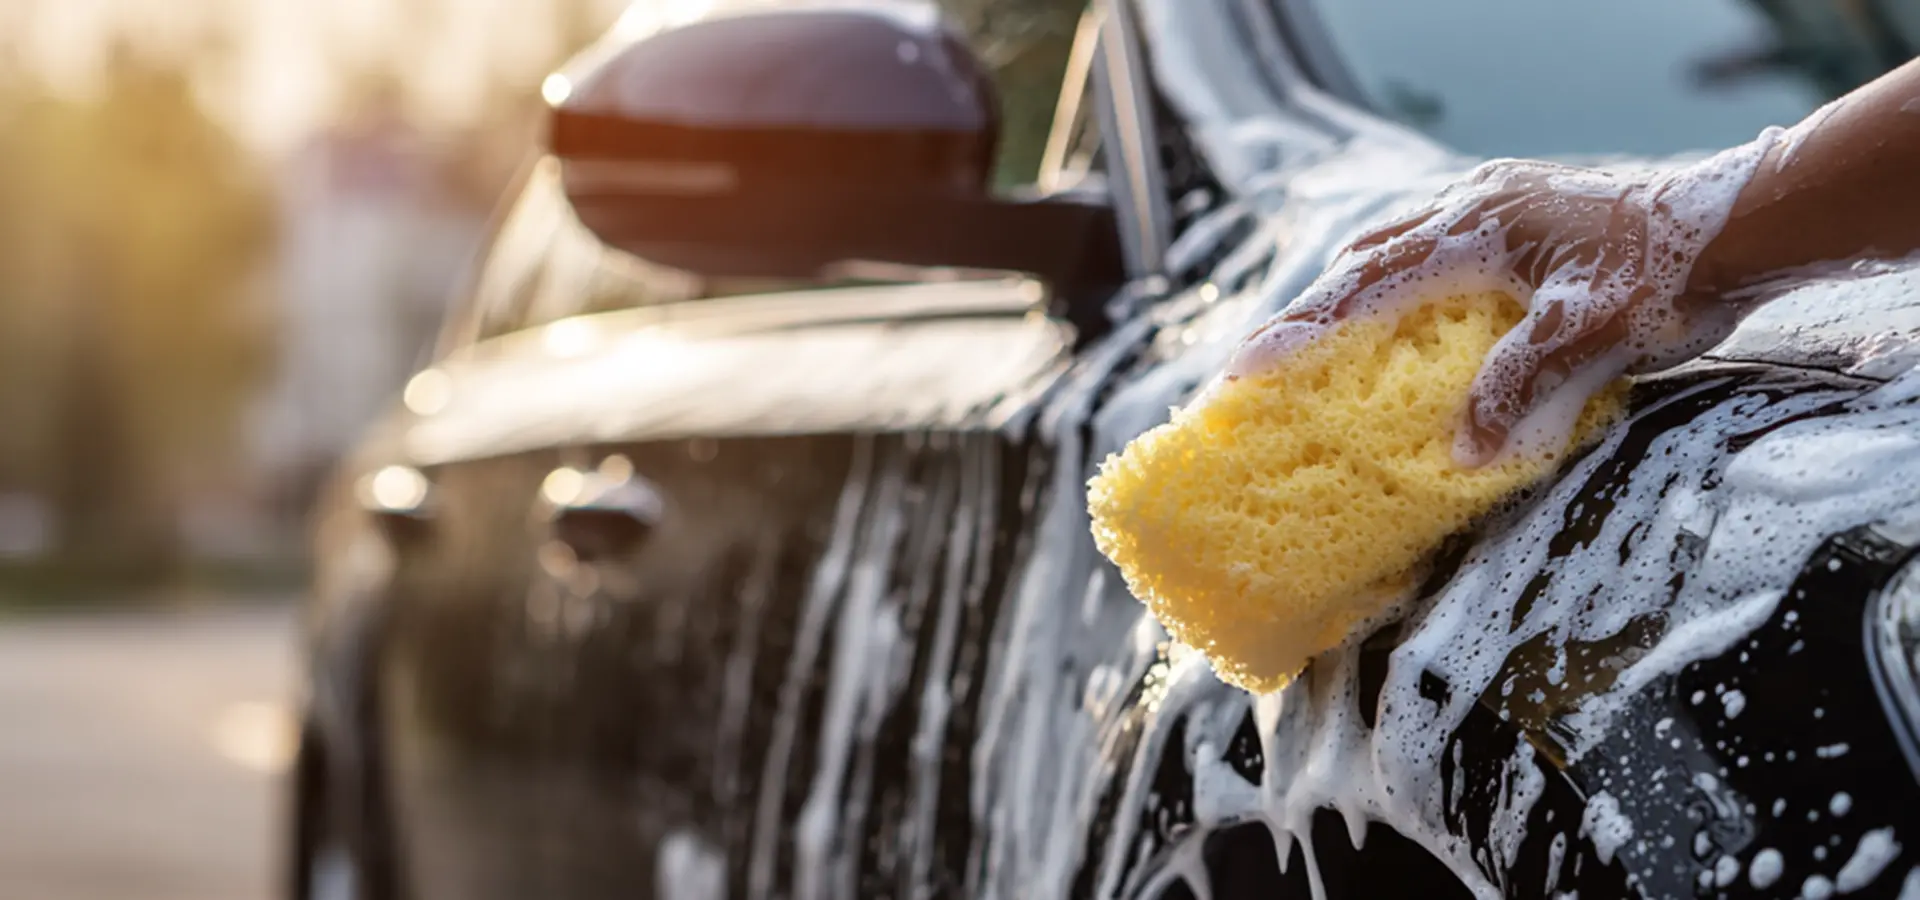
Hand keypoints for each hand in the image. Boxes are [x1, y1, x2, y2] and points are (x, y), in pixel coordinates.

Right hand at [1236, 149, 1770, 466]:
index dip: (1303, 327)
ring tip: (1319, 334)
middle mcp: (1475, 208)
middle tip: (1267, 355)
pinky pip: (1438, 243)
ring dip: (1355, 287)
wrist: (1742, 226)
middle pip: (1367, 257)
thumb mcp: (1590, 337)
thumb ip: (1518, 385)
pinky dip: (1404, 276)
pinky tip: (1408, 310)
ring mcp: (1499, 205)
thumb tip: (1462, 449)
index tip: (1247, 365)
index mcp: (1475, 230)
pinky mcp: (1524, 215)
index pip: (1365, 284)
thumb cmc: (1669, 277)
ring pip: (1399, 242)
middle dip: (1313, 306)